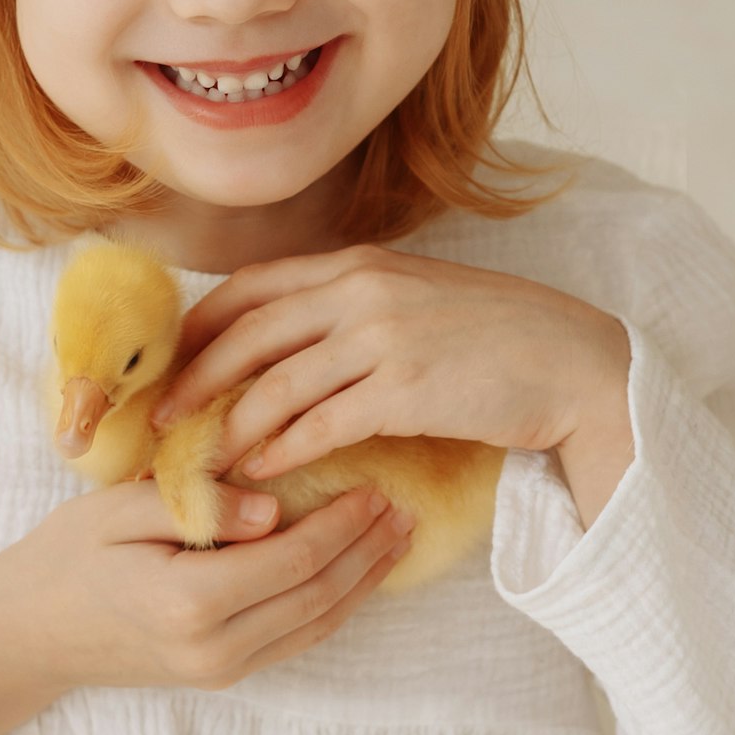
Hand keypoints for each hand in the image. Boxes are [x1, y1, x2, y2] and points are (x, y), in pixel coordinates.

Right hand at [0, 478, 413, 702]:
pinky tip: (356, 574)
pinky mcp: (222, 673)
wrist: (28, 633)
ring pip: (316, 624)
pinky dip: (334, 604)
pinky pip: (295, 639)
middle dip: (367, 552)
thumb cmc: (65, 557)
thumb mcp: (118, 510)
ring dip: (363, 582)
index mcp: (189, 601)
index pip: (293, 558)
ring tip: (398, 539)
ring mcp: (221, 669)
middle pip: (318, 596)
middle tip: (406, 507)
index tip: (375, 485)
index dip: (343, 524)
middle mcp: (215, 648)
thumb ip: (197, 506)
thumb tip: (274, 507)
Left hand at [149, 245, 628, 477]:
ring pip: (275, 385)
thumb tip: (288, 337)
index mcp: (356, 263)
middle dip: (194, 380)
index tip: (171, 363)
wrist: (572, 361)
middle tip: (162, 421)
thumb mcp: (414, 295)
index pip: (251, 286)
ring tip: (202, 461)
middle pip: (247, 334)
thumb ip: (352, 303)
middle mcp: (360, 290)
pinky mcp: (405, 391)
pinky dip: (281, 450)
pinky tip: (260, 472)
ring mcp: (382, 338)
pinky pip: (321, 424)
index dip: (201, 326)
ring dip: (228, 427)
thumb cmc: (493, 334)